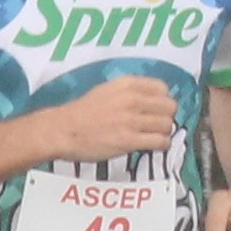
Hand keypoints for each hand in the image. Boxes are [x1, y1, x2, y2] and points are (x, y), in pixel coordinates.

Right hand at [39, 76, 178, 161]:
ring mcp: (130, 120)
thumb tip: (151, 100)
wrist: (61, 130)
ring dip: (163, 132)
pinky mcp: (128, 140)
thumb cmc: (81, 112)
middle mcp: (131, 99)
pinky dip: (161, 144)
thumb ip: (129, 92)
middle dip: (165, 116)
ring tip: (153, 136)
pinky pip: (160, 141)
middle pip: (169, 107)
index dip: (161, 100)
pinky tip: (153, 145)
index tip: (154, 109)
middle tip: (155, 124)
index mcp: (127, 84)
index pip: (163, 88)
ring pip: (166, 124)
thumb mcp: (106, 90)